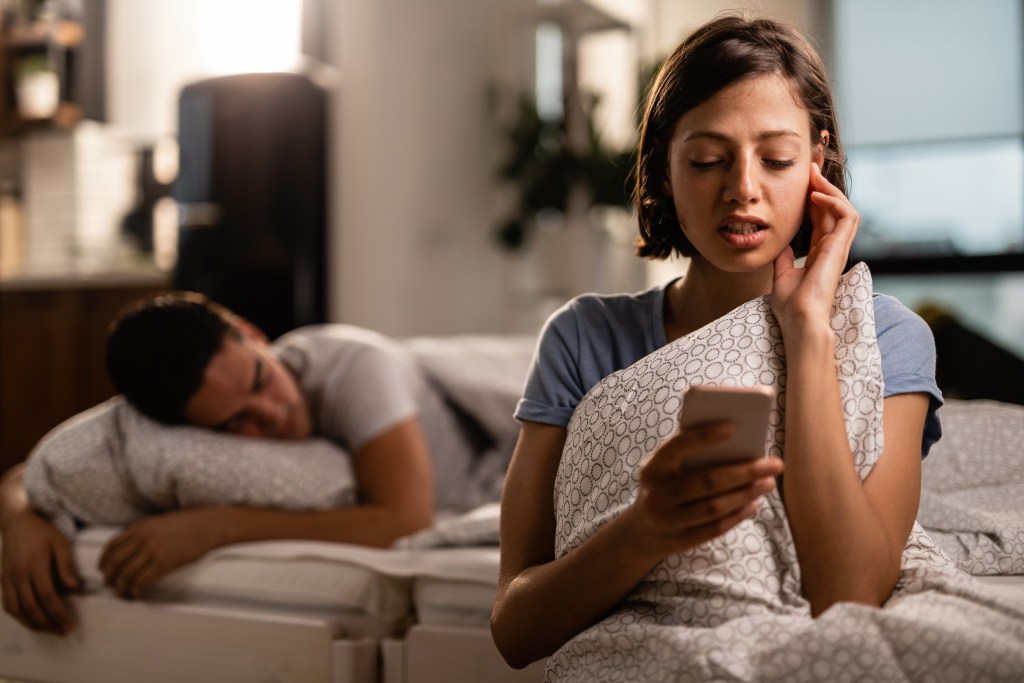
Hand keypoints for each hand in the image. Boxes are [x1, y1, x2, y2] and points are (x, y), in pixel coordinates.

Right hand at [1, 509, 78, 633]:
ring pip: (17, 610)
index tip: (69, 625)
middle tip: (63, 632)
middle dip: (48, 623)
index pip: (47, 597)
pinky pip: (8, 605)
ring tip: (50, 630)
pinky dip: (20, 617)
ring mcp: (8, 579)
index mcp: (35, 565)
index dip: (58, 614)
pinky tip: (33, 621)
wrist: (17, 521)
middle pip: (32, 607)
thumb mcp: (61, 543)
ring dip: (33, 624)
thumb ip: (67, 566)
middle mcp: (18, 575)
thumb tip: (74, 588)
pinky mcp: (3, 581)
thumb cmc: (43, 532)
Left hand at [99, 508, 225, 598]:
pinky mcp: (163, 564)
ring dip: (121, 588)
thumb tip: (133, 547)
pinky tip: (137, 595)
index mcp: (139, 527)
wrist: (209, 525)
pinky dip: (136, 591)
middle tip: (110, 585)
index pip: (112, 546)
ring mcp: (152, 551)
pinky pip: (141, 581)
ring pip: (125, 575)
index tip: (103, 569)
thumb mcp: (161, 522)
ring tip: (123, 594)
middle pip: (114, 563)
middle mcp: (141, 539)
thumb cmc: (190, 523)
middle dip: (109, 577)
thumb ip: (144, 532)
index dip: (104, 561)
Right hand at [625, 421, 783, 560]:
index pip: (677, 446)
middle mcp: (656, 495)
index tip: (733, 428)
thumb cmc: (664, 487)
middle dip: (745, 472)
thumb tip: (737, 444)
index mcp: (652, 468)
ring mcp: (666, 521)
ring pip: (714, 507)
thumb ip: (689, 456)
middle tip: (774, 464)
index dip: (704, 436)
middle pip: (707, 481)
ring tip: (768, 483)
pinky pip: (714, 528)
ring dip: (746, 494)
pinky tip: (753, 504)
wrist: (640, 531)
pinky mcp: (678, 541)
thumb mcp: (664, 469)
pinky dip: (737, 516)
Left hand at [772, 162, 859, 334]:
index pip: (821, 218)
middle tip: (810, 167)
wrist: (798, 319)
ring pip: (844, 209)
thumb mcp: (782, 275)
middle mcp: (832, 248)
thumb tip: (780, 245)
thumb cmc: (791, 305)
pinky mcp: (841, 248)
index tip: (802, 182)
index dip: (813, 198)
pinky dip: (834, 201)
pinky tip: (816, 195)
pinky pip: (847, 216)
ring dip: (830, 189)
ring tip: (813, 176)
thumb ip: (784, 258)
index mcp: (820, 254)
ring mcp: (839, 248)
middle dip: (823, 186)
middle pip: (833, 209)